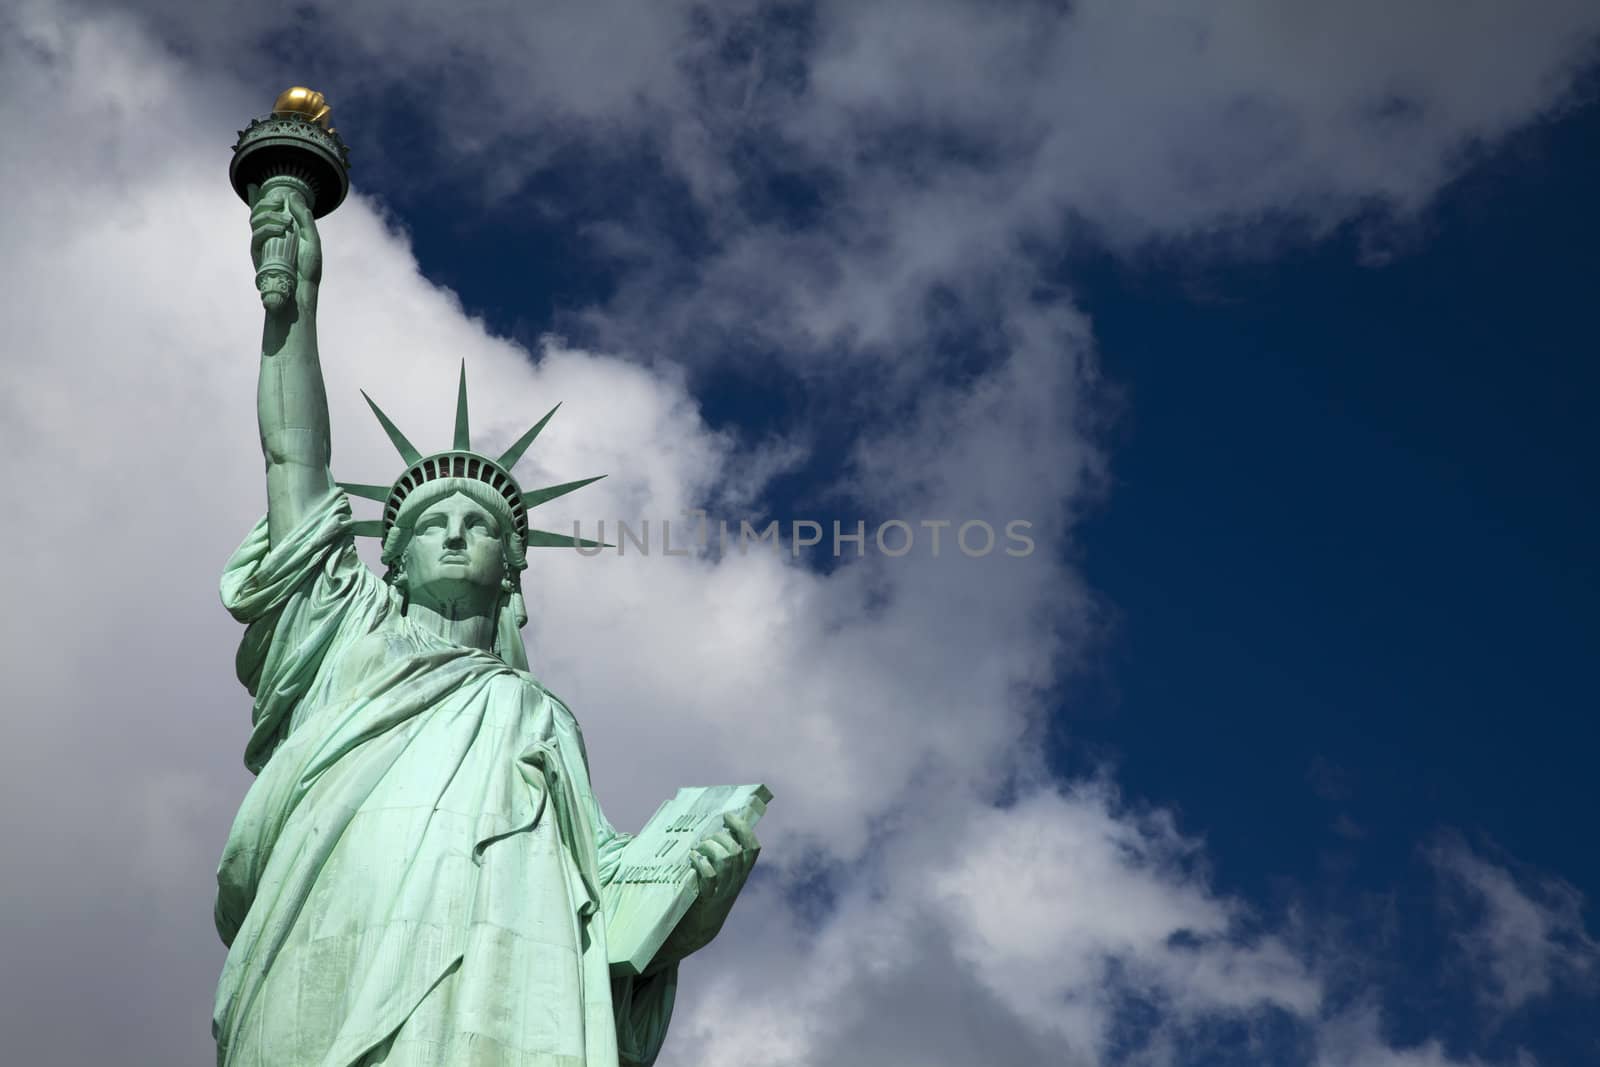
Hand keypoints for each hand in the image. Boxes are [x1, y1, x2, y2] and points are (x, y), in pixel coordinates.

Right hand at [249, 183, 321, 312]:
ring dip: (269, 214)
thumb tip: (294, 197)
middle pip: (258, 211)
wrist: (302, 291)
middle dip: (266, 202)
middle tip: (279, 201)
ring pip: (255, 220)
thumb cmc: (309, 268)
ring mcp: (262, 244)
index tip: (256, 185)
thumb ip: (305, 219)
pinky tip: (280, 228)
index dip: (258, 197)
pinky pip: (257, 235)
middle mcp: (269, 235)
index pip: (267, 210)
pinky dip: (267, 228)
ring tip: (286, 221)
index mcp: (282, 230)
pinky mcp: (258, 253)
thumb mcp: (312, 240)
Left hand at [655, 813, 759, 966]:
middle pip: (739, 852)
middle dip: (721, 838)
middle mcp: (735, 883)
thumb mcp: (716, 880)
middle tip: (705, 839)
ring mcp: (722, 893)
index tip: (728, 816)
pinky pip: (710, 879)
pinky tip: (692, 859)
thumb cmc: (700, 898)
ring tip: (697, 849)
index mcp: (740, 875)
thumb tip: (708, 830)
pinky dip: (702, 864)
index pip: (753, 849)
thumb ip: (717, 859)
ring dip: (711, 848)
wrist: (693, 935)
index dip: (743, 829)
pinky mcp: (706, 901)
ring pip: (727, 861)